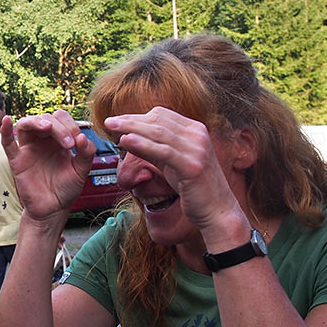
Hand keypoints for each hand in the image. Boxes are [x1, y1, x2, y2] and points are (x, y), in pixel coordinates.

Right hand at [0, 110, 94, 222]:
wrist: (53, 209)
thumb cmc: (66, 189)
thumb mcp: (82, 171)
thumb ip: (87, 154)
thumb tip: (83, 137)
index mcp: (58, 140)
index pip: (61, 119)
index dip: (69, 125)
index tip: (78, 141)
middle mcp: (43, 141)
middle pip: (45, 119)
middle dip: (59, 128)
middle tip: (69, 145)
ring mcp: (29, 149)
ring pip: (27, 124)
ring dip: (37, 121)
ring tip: (48, 127)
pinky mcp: (17, 161)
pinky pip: (7, 143)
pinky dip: (5, 131)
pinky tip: (7, 120)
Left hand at [103, 107, 248, 245]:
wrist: (217, 212)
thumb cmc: (195, 188)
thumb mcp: (172, 163)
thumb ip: (154, 149)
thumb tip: (129, 137)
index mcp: (195, 130)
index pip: (162, 114)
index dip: (137, 116)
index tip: (118, 120)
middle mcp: (198, 135)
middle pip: (158, 120)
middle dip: (130, 119)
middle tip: (109, 122)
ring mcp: (197, 149)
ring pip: (158, 132)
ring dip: (131, 128)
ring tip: (112, 128)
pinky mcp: (192, 166)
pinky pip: (163, 151)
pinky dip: (142, 144)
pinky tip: (126, 141)